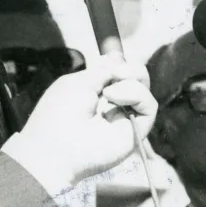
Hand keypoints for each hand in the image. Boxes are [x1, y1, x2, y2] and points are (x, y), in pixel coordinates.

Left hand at [19, 52, 157, 182]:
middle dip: (130, 68)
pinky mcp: (136, 131)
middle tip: (114, 72)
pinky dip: (137, 95)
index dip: (120, 63)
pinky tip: (114, 98)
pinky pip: (150, 105)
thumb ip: (102, 71)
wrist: (55, 148)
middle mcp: (115, 103)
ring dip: (129, 81)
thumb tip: (117, 58)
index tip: (111, 61)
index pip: (121, 72)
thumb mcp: (77, 82)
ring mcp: (126, 117)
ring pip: (144, 88)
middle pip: (138, 77)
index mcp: (98, 92)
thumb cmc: (58, 115)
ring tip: (108, 92)